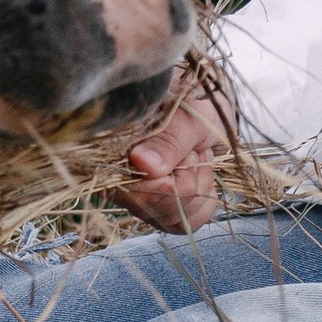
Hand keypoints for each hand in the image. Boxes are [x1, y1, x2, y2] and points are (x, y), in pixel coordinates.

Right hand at [121, 74, 230, 231]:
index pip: (129, 190)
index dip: (162, 183)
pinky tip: (201, 172)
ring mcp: (143, 198)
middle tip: (192, 149)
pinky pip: (188, 222)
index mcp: (115, 151)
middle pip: (153, 208)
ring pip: (173, 219)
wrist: (206, 101)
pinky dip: (205, 199)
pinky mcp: (165, 208)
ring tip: (196, 155)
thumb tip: (142, 162)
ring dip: (197, 186)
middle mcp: (122, 179)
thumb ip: (167, 140)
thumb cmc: (192, 99)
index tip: (187, 153)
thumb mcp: (186, 115)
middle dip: (185, 180)